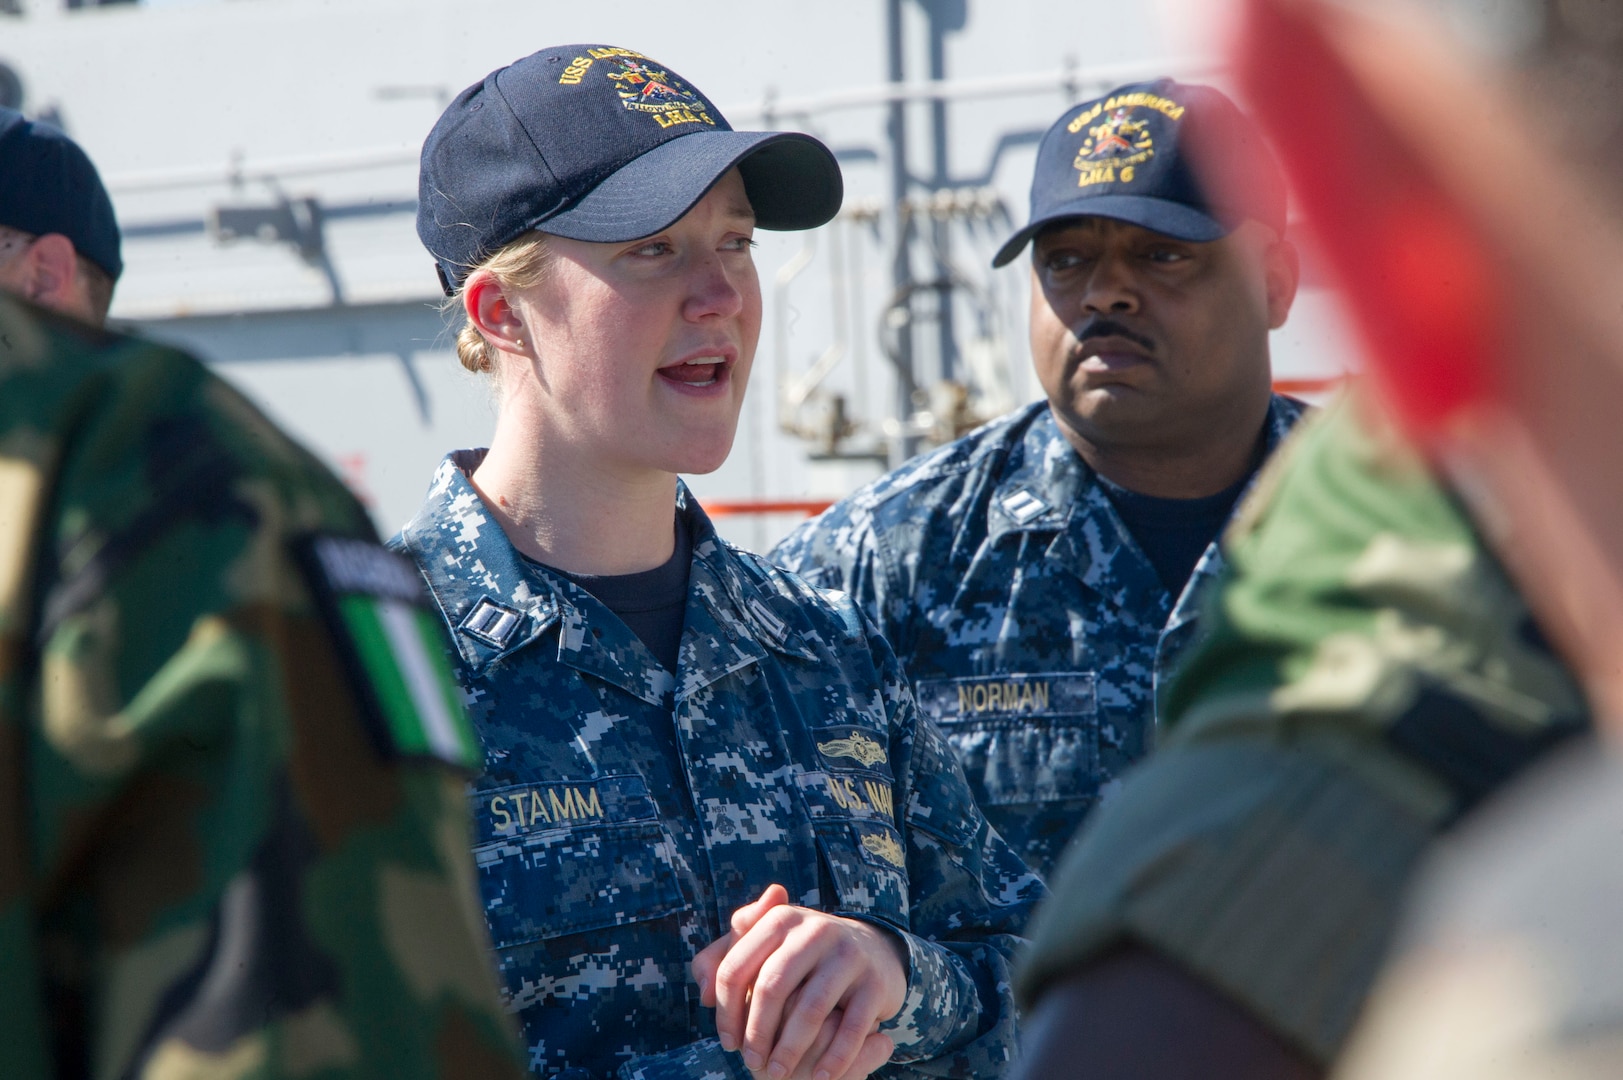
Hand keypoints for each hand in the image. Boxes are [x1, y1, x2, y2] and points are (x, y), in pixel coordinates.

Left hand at [693, 884, 907, 1079]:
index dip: (726, 1011)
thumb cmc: (801, 957)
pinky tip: (822, 1076)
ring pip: (811, 1008)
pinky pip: (852, 1027)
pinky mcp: (875, 983)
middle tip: (750, 1064)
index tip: (727, 1042)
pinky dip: (835, 1058)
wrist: (873, 950)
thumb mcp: (763, 947)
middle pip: (772, 986)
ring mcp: (848, 954)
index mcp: (779, 919)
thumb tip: (704, 993)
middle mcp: (815, 929)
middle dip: (756, 1032)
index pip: (737, 967)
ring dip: (790, 1050)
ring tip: (777, 1074)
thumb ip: (721, 961)